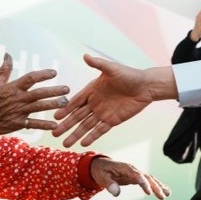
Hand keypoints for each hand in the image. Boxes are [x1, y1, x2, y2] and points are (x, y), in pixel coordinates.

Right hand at [0, 54, 69, 136]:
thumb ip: (5, 69)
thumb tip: (8, 54)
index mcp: (12, 87)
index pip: (30, 78)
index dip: (42, 75)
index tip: (54, 72)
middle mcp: (17, 99)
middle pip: (38, 93)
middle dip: (53, 91)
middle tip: (67, 89)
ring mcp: (18, 111)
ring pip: (38, 107)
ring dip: (52, 105)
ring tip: (65, 103)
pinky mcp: (17, 123)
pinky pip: (33, 124)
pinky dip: (44, 125)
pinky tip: (55, 125)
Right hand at [52, 57, 177, 146]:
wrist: (146, 86)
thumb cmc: (130, 75)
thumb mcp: (112, 69)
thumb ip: (98, 64)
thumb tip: (85, 55)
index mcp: (92, 90)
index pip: (75, 102)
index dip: (65, 109)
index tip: (55, 116)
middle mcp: (95, 103)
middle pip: (77, 116)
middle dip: (66, 125)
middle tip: (54, 133)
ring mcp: (103, 113)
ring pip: (86, 126)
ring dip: (76, 134)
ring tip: (65, 144)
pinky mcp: (113, 120)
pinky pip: (100, 130)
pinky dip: (92, 136)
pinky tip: (82, 144)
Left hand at [90, 157, 170, 199]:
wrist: (100, 165)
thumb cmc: (101, 171)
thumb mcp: (101, 177)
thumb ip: (109, 184)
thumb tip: (116, 193)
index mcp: (125, 168)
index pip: (136, 175)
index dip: (143, 183)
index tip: (149, 192)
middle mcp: (133, 169)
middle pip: (147, 177)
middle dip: (155, 187)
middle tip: (162, 196)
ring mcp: (136, 173)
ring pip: (150, 179)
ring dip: (159, 186)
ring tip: (168, 194)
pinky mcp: (136, 177)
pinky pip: (148, 181)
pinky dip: (157, 186)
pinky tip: (165, 192)